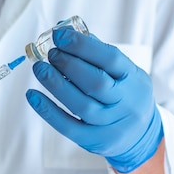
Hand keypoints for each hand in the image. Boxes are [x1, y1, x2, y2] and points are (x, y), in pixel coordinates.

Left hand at [26, 28, 162, 172]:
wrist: (141, 135)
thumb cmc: (125, 95)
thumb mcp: (124, 72)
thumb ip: (97, 52)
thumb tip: (64, 31)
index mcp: (134, 79)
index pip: (110, 58)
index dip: (82, 45)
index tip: (59, 35)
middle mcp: (127, 103)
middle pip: (96, 83)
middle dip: (68, 64)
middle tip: (51, 53)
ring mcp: (112, 125)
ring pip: (81, 105)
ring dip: (56, 84)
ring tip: (40, 69)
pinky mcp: (96, 141)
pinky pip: (69, 127)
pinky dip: (48, 110)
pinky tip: (33, 96)